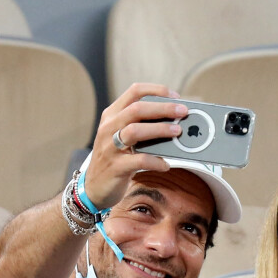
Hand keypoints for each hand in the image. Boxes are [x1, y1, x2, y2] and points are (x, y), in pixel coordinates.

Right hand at [84, 82, 188, 209]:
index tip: (175, 96)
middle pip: (137, 109)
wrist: (94, 187)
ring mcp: (110, 147)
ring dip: (160, 129)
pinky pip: (139, 161)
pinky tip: (166, 164)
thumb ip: (142, 127)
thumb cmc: (115, 159)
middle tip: (183, 111)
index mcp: (112, 115)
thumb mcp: (122, 138)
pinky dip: (156, 161)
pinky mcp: (115, 167)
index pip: (134, 92)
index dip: (157, 90)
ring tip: (177, 132)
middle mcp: (109, 128)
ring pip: (135, 131)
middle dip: (163, 108)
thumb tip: (175, 122)